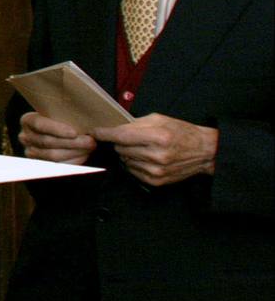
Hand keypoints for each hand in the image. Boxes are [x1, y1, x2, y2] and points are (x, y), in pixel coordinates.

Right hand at [18, 112, 96, 164]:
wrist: (57, 131)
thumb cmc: (62, 120)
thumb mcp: (59, 113)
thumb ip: (67, 115)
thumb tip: (86, 122)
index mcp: (27, 121)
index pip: (39, 124)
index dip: (56, 129)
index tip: (74, 132)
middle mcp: (25, 137)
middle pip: (47, 142)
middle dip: (72, 142)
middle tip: (90, 140)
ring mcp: (31, 152)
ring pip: (53, 156)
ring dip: (75, 152)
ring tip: (90, 147)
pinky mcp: (41, 164)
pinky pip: (57, 165)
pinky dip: (73, 160)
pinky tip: (84, 154)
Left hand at [92, 114, 217, 186]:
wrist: (204, 152)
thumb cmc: (181, 132)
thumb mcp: (159, 120)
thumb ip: (135, 123)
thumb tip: (113, 127)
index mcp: (158, 137)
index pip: (121, 135)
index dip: (105, 133)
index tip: (95, 132)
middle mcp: (156, 155)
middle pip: (120, 148)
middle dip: (121, 141)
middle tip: (133, 138)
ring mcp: (156, 170)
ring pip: (124, 160)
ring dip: (128, 153)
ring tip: (143, 148)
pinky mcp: (156, 181)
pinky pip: (132, 171)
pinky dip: (134, 163)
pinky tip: (146, 158)